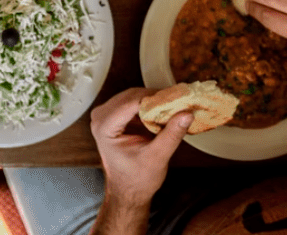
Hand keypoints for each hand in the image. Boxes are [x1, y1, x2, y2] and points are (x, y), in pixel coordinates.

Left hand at [90, 88, 190, 207]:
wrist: (128, 190)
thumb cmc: (137, 179)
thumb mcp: (157, 158)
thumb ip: (171, 135)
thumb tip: (186, 114)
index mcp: (104, 127)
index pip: (131, 102)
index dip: (154, 98)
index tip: (176, 99)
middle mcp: (100, 116)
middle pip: (131, 96)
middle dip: (155, 98)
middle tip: (178, 103)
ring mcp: (106, 114)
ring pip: (133, 96)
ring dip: (153, 101)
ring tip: (173, 108)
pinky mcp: (114, 115)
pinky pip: (133, 102)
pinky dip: (149, 106)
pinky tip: (163, 113)